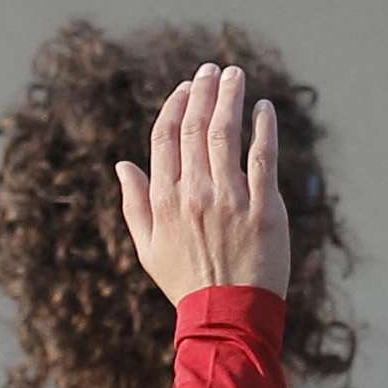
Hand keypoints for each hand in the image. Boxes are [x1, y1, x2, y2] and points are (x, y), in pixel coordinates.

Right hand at [118, 62, 287, 302]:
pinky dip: (263, 128)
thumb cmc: (186, 283)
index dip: (174, 106)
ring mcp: (231, 199)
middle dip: (203, 91)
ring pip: (227, 134)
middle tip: (212, 70)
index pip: (165, 138)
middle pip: (196, 127)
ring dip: (230, 98)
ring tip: (235, 76)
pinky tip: (263, 108)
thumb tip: (123, 164)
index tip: (185, 88)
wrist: (228, 317)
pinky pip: (262, 157)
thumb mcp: (148, 249)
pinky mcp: (264, 208)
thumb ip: (134, 204)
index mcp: (165, 201)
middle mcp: (195, 194)